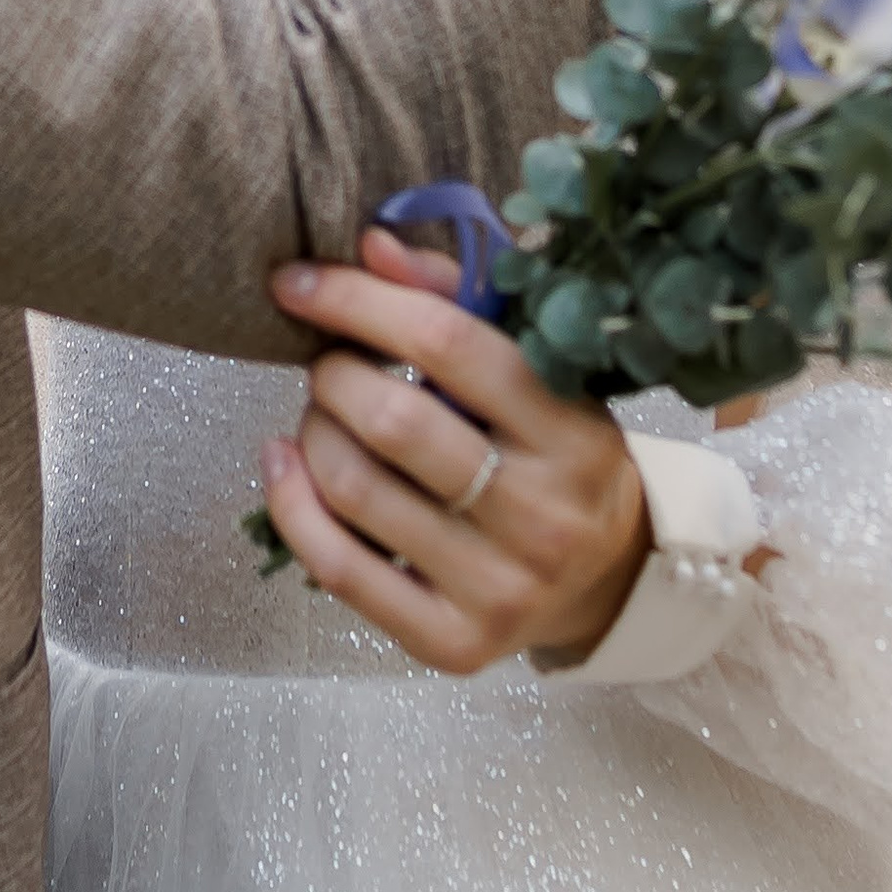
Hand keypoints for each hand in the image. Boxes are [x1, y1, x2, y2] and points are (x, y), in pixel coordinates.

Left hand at [259, 228, 651, 672]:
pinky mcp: (453, 642)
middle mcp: (543, 515)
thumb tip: (370, 248)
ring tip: (322, 416)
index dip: (359, 302)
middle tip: (329, 365)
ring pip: (355, 491)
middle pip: (393, 423)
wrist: (608, 580)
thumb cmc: (558, 455)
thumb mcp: (537, 372)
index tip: (298, 282)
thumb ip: (456, 302)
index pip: (449, 344)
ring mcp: (500, 588)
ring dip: (311, 433)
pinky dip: (290, 504)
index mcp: (574, 430)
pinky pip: (339, 568)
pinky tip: (284, 463)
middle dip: (333, 375)